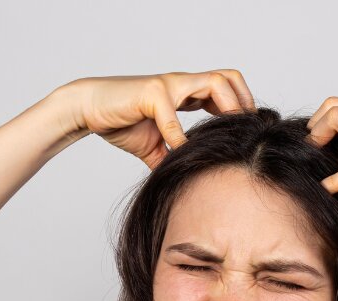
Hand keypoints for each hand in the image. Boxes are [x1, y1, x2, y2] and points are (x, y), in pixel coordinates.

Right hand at [60, 70, 255, 168]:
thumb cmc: (123, 122)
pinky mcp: (151, 93)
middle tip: (245, 134)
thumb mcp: (155, 148)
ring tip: (227, 136)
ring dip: (227, 108)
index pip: (227, 91)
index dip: (241, 110)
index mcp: (187, 94)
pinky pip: (173, 115)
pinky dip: (179, 137)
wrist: (89, 108)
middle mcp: (182, 84)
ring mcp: (169, 85)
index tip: (248, 135)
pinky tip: (179, 153)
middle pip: (230, 78)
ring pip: (214, 83)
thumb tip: (188, 184)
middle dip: (244, 105)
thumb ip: (173, 159)